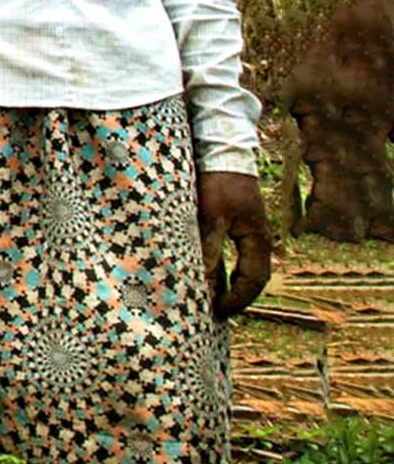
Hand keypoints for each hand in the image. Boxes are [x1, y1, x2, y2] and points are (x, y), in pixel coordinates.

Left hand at [197, 171, 271, 316]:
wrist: (223, 152)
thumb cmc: (219, 183)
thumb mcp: (210, 216)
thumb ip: (208, 248)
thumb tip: (203, 280)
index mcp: (257, 239)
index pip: (254, 280)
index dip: (238, 299)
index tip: (218, 310)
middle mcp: (259, 237)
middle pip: (254, 276)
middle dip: (237, 296)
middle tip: (216, 312)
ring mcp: (251, 230)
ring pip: (246, 265)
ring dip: (232, 283)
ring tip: (212, 298)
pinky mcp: (239, 223)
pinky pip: (238, 254)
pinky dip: (226, 268)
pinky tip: (209, 272)